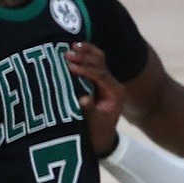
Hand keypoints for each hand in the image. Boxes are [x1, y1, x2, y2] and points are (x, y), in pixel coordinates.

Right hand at [66, 42, 125, 157]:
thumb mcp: (94, 124)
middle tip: (67, 53)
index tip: (71, 66)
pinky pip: (94, 63)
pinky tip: (76, 47)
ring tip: (72, 46)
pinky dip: (86, 55)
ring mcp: (107, 80)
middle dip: (85, 58)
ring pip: (99, 61)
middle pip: (101, 65)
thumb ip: (90, 111)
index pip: (101, 76)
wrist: (102, 136)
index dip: (86, 70)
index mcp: (115, 92)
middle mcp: (113, 84)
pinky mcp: (99, 80)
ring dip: (86, 53)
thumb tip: (83, 98)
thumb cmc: (97, 131)